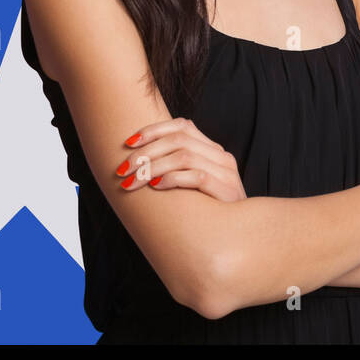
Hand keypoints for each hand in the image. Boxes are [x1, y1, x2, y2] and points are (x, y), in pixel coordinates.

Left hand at [116, 117, 245, 202]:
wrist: (236, 234)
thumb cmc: (206, 209)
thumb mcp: (192, 182)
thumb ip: (176, 166)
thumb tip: (137, 159)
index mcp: (212, 148)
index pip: (183, 125)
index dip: (153, 130)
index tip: (127, 143)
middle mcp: (220, 155)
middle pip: (179, 140)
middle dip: (146, 153)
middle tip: (122, 170)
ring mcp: (226, 172)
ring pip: (184, 157)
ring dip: (152, 168)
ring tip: (133, 182)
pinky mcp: (227, 190)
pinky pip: (197, 177)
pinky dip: (172, 178)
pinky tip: (156, 187)